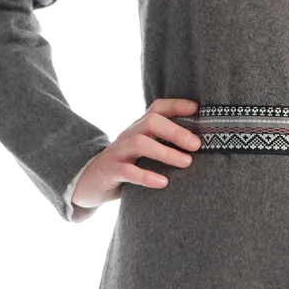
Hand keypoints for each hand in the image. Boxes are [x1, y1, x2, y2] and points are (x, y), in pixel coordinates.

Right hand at [70, 98, 202, 210]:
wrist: (88, 182)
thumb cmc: (125, 165)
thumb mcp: (144, 151)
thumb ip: (163, 144)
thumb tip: (200, 145)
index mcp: (139, 128)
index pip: (157, 108)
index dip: (177, 105)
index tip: (198, 109)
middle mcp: (129, 135)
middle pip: (151, 122)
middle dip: (176, 131)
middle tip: (197, 145)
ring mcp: (118, 152)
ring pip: (140, 143)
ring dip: (166, 152)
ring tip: (186, 162)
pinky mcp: (110, 171)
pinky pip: (128, 171)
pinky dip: (147, 176)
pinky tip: (163, 183)